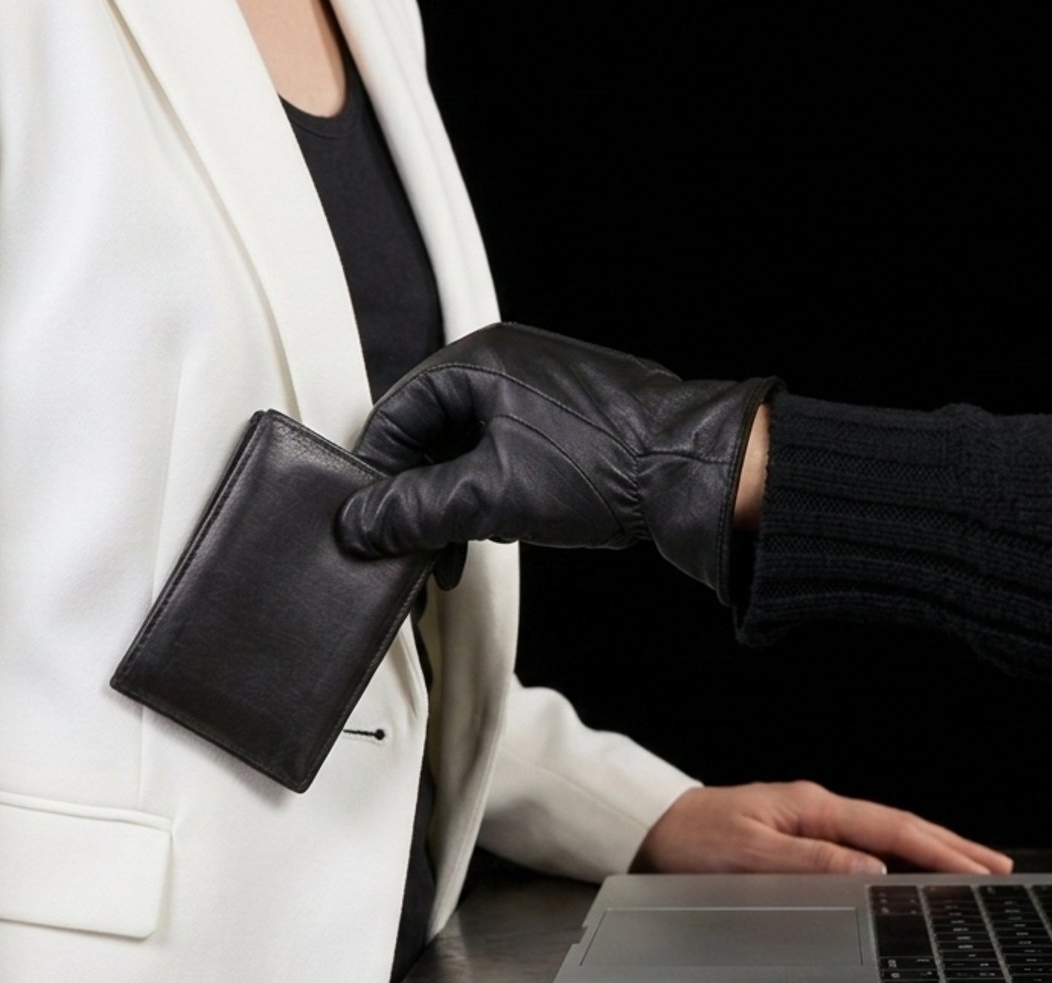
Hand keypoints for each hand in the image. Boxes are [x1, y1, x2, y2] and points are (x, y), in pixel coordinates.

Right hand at [337, 322, 779, 602]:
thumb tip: (362, 523)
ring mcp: (543, 388)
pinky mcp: (571, 419)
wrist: (689, 470)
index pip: (396, 414)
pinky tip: (498, 530)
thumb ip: (415, 509)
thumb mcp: (490, 495)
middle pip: (431, 433)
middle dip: (418, 498)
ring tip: (455, 553)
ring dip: (455, 503)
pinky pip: (509, 452)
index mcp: (479, 360)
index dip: (378, 475)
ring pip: (470, 448)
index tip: (372, 522)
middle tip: (414, 547)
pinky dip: (492, 492)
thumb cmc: (604, 464)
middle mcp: (509, 362)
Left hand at [634, 782, 1012, 875]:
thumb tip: (871, 867)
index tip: (978, 869)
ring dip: (931, 850)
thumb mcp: (748, 856)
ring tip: (972, 867)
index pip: (891, 830)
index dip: (939, 852)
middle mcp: (817, 809)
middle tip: (997, 867)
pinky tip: (913, 868)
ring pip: (886, 834)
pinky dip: (899, 854)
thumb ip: (811, 862)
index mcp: (812, 808)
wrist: (649, 827)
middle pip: (899, 827)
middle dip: (951, 847)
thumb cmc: (691, 842)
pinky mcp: (800, 833)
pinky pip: (864, 842)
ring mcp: (811, 819)